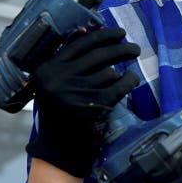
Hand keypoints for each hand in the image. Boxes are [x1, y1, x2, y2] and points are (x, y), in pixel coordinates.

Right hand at [26, 27, 139, 177]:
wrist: (58, 151)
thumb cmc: (61, 113)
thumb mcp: (56, 84)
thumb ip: (70, 62)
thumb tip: (95, 31)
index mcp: (47, 69)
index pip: (79, 44)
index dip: (102, 36)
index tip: (119, 32)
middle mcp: (58, 79)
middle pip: (98, 55)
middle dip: (120, 48)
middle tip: (134, 48)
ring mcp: (75, 93)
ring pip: (109, 72)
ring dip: (122, 71)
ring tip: (128, 71)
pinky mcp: (92, 107)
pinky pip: (118, 86)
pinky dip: (129, 81)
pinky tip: (131, 79)